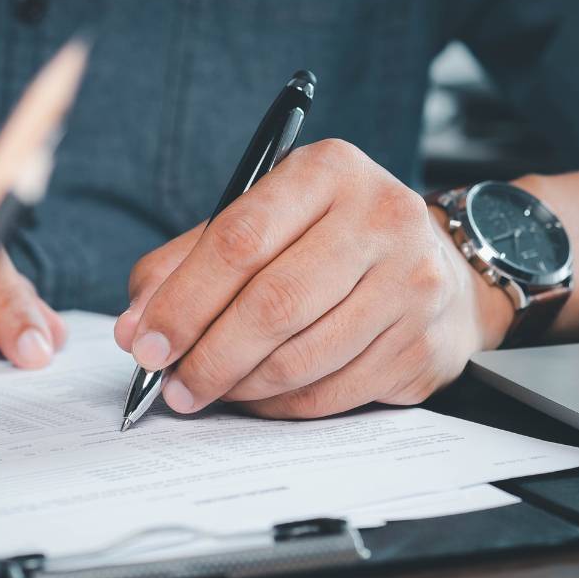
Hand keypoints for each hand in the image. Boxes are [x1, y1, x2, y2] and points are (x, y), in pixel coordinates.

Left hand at [113, 139, 513, 418]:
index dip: (184, 300)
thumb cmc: (333, 242)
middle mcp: (381, 219)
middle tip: (174, 386)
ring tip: (211, 392)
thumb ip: (191, 262)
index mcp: (329, 171)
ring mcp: (412, 285)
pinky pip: (332, 393)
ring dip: (242, 387)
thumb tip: (136, 327)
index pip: (240, 240)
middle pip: (273, 305)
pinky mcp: (421, 345)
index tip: (145, 343)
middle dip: (209, 356)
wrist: (442, 269)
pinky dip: (282, 406)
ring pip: (302, 359)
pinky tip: (259, 398)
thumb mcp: (266, 221)